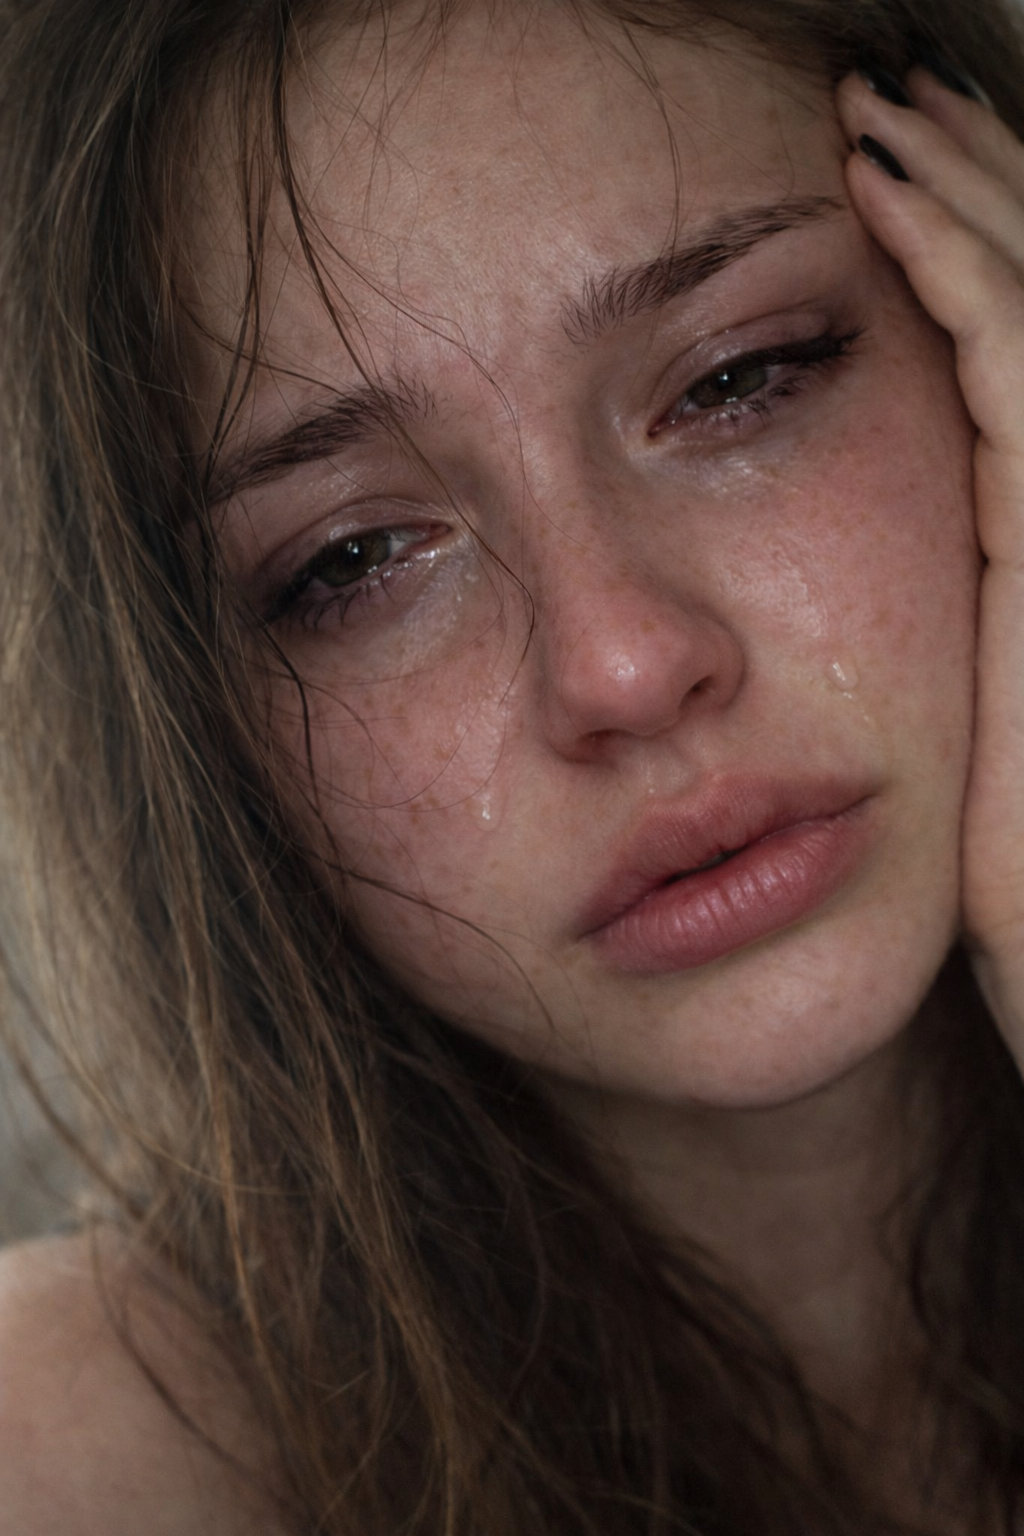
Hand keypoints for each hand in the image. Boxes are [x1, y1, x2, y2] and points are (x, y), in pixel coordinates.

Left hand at [836, 57, 1023, 1066]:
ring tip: (876, 117)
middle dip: (968, 196)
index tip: (881, 191)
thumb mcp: (964, 732)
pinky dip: (949, 263)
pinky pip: (1001, 367)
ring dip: (954, 198)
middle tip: (883, 112)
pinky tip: (878, 194)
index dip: (966, 258)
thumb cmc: (1006, 879)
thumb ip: (951, 628)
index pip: (1017, 362)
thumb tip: (845, 590)